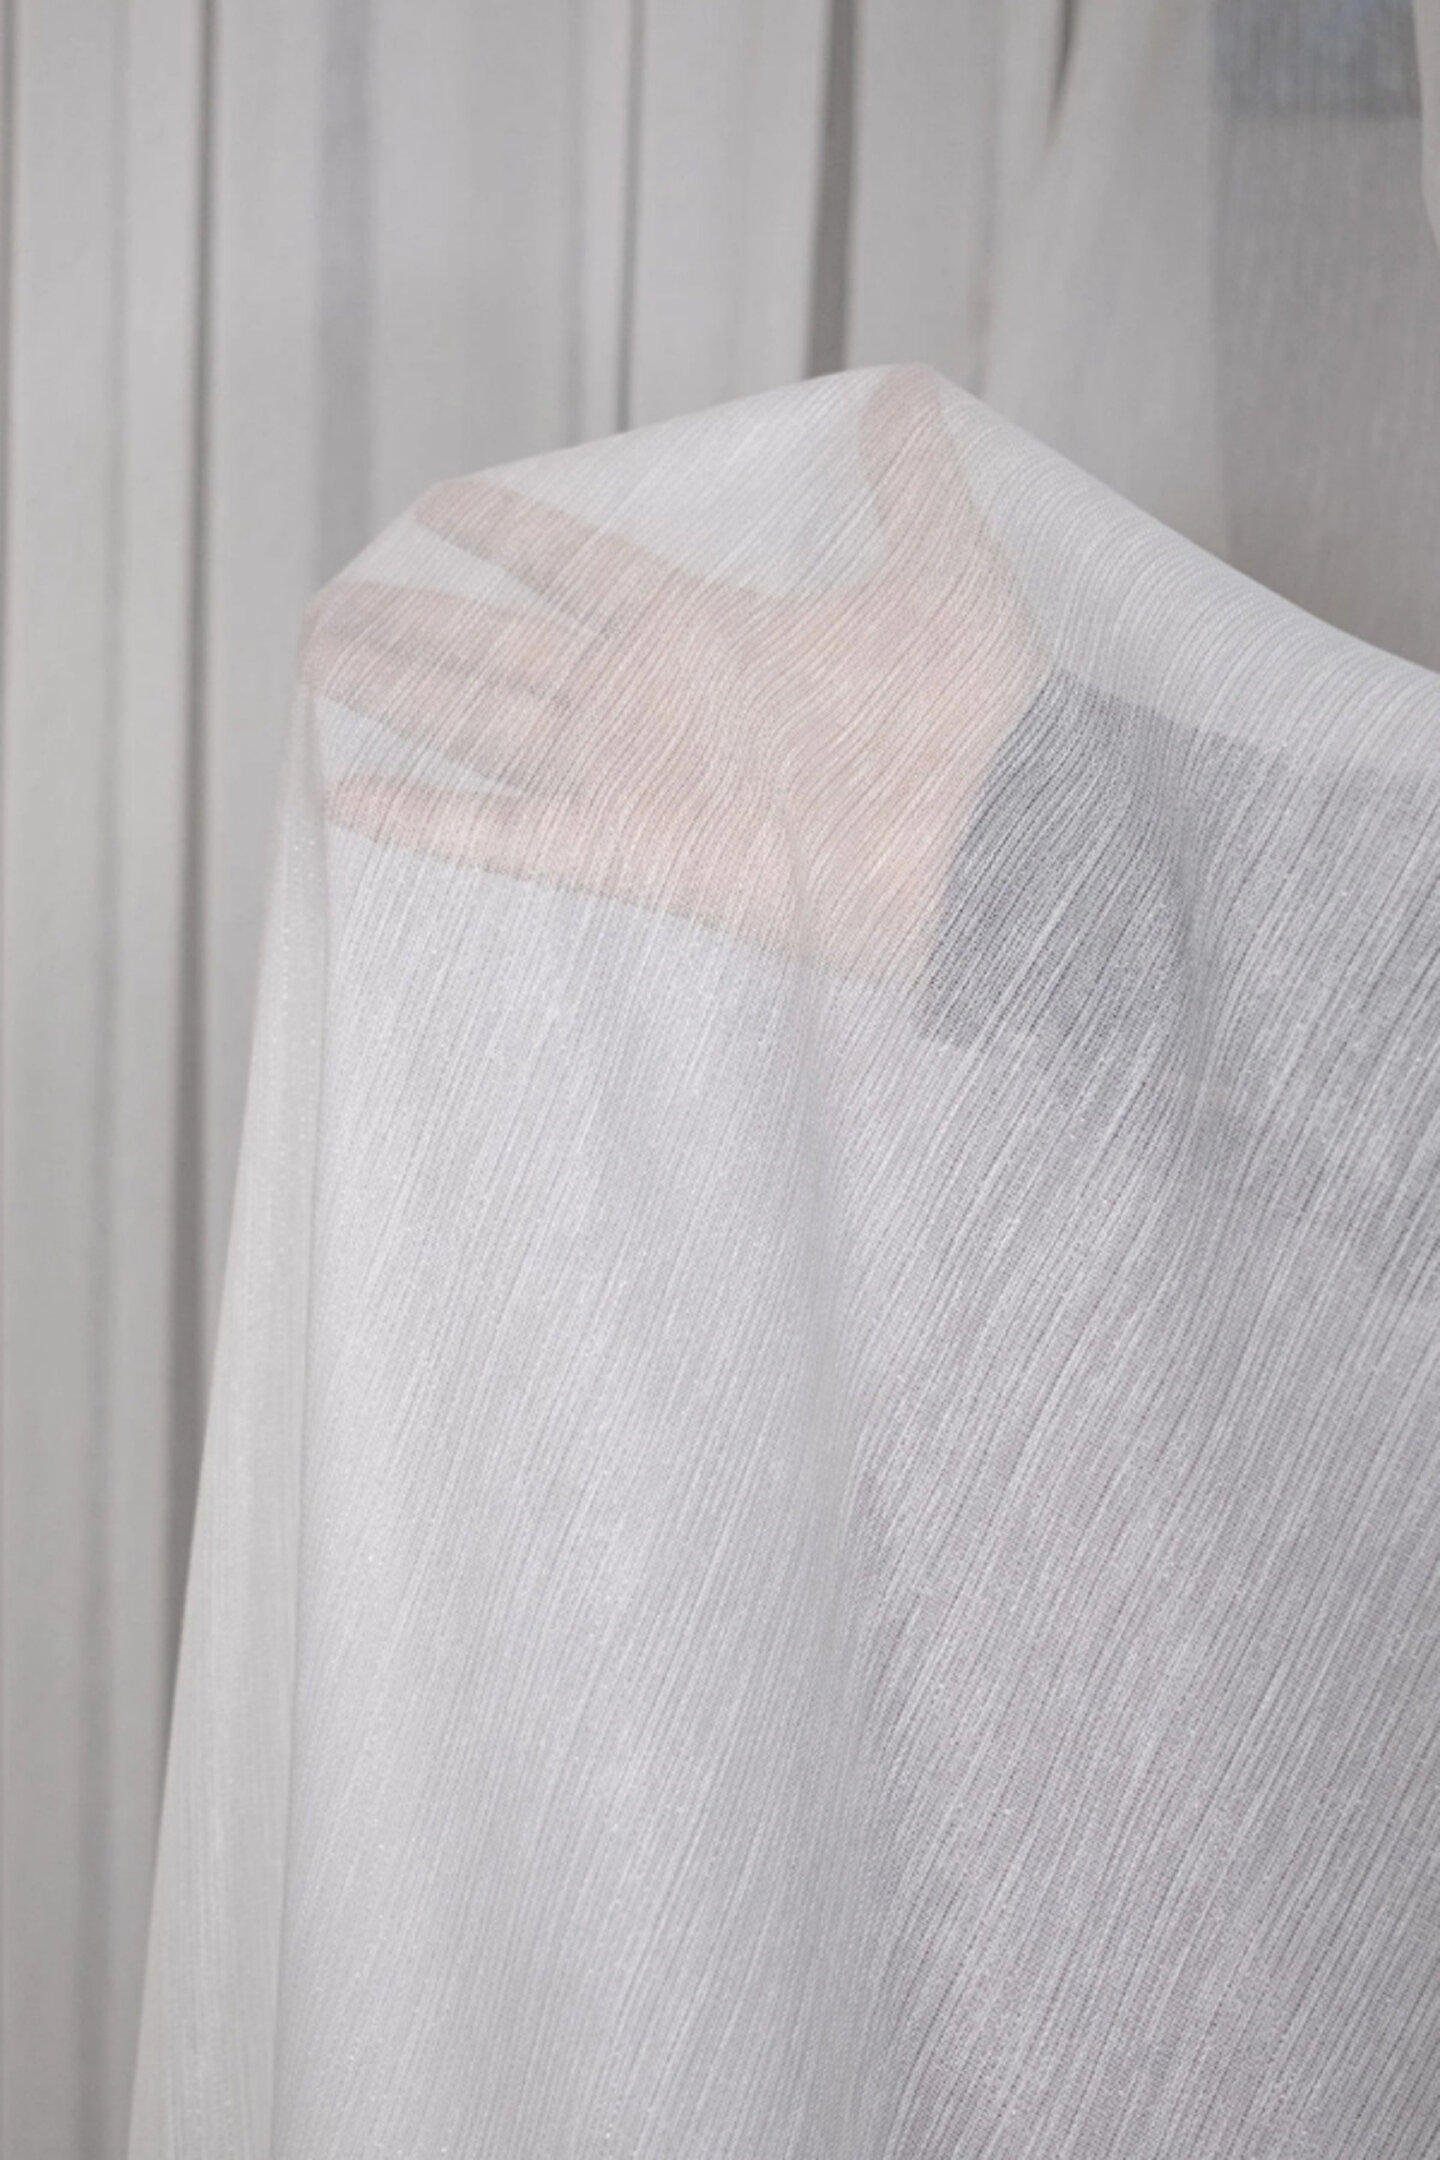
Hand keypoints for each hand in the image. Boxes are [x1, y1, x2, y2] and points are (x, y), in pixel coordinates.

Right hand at [305, 365, 1050, 986]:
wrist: (991, 838)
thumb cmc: (974, 716)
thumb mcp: (943, 573)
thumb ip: (912, 482)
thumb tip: (908, 388)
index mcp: (703, 627)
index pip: (578, 565)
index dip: (509, 533)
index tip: (441, 501)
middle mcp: (646, 697)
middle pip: (498, 649)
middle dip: (413, 624)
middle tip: (330, 602)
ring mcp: (628, 775)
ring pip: (479, 722)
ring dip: (396, 691)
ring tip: (315, 658)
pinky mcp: (625, 852)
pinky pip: (499, 832)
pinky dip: (422, 819)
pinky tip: (345, 792)